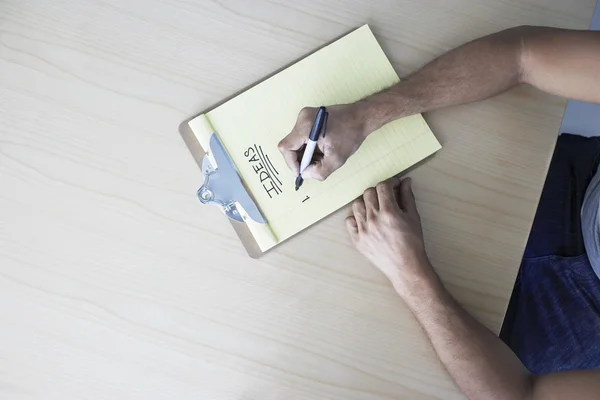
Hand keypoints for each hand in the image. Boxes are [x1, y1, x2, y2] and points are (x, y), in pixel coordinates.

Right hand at [278, 104, 371, 180]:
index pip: (286, 147)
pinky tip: (322, 149)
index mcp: (306, 126)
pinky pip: (302, 137)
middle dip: (301, 159)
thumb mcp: (337, 159)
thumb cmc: (351, 134)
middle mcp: (302, 118)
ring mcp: (305, 116)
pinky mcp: (309, 117)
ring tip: (322, 156)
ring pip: (296, 142)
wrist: (362, 117)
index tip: (301, 172)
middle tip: (314, 166)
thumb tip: (305, 174)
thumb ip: (319, 171)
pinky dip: (309, 147)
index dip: (291, 163)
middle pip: (290, 145)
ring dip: (306, 153)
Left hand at [346, 178, 434, 293]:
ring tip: (375, 208)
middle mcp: (373, 219)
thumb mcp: (413, 217)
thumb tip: (405, 181)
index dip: (390, 183)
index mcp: (389, 212)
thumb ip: (407, 197)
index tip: (394, 185)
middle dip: (378, 191)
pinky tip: (366, 220)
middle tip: (385, 197)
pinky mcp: (357, 239)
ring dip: (366, 202)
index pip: (383, 187)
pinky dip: (356, 218)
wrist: (405, 266)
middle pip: (368, 193)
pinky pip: (349, 221)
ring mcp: (363, 230)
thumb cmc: (412, 242)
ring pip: (357, 205)